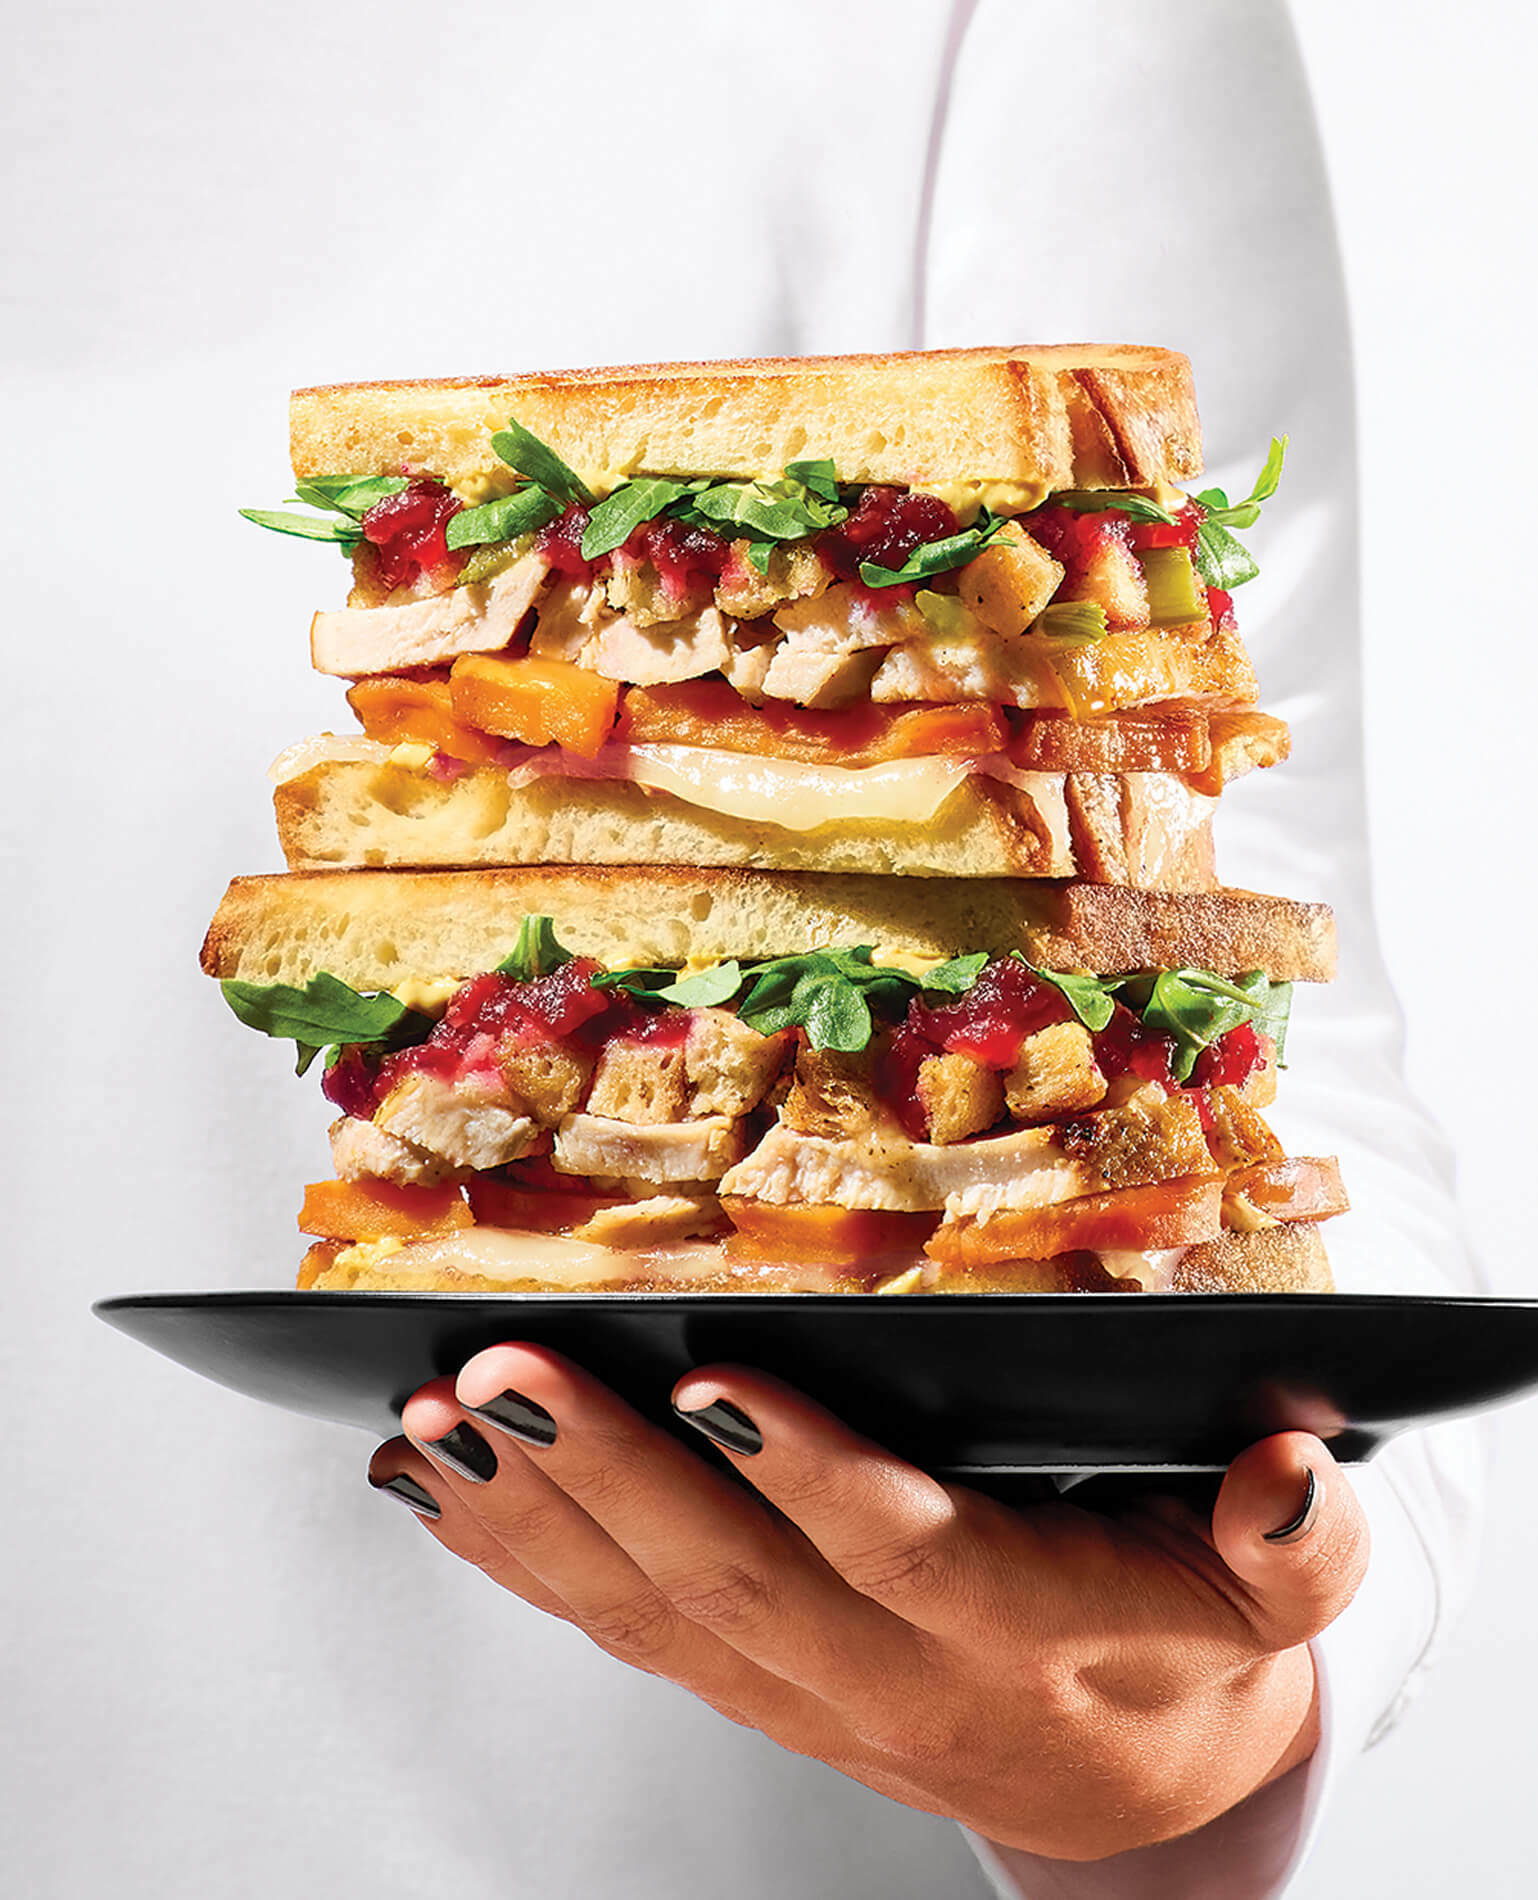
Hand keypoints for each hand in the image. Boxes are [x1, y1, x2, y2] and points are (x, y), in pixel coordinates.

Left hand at [369, 1348, 1367, 1860]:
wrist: (1132, 1788)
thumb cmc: (1192, 1650)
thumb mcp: (1281, 1604)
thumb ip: (1295, 1544)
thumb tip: (1291, 1470)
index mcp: (1025, 1637)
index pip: (908, 1554)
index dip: (811, 1477)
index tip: (718, 1383)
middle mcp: (890, 1678)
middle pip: (729, 1584)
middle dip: (604, 1473)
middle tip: (505, 1370)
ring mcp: (802, 1693)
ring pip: (647, 1615)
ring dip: (534, 1514)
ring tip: (441, 1416)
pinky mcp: (752, 1686)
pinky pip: (622, 1633)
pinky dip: (526, 1559)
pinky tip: (446, 1489)